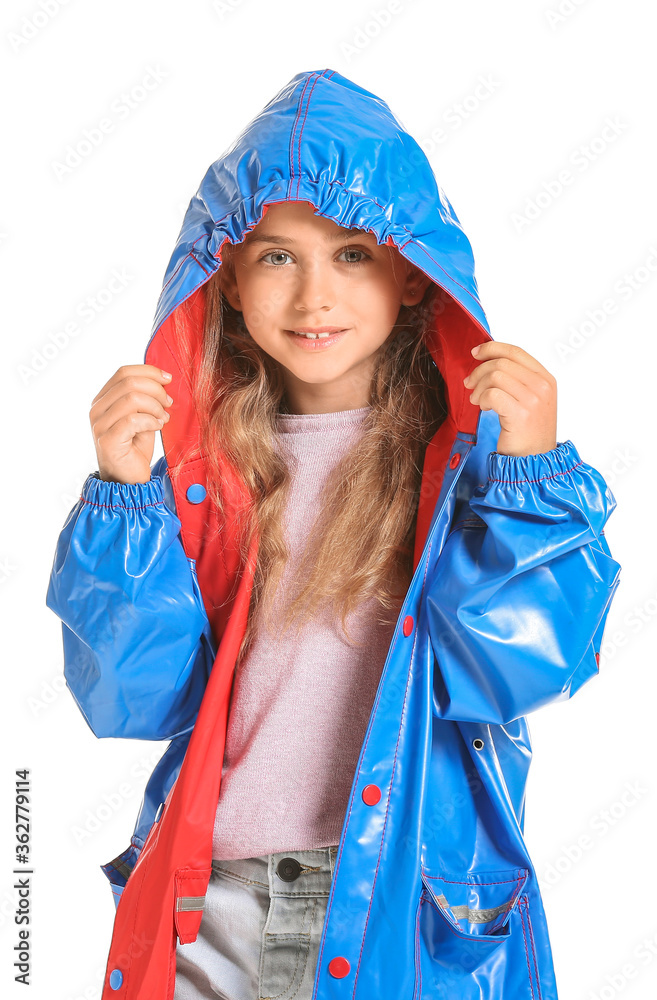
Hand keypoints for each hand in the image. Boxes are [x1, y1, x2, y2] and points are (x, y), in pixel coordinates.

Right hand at [89, 365, 173, 483]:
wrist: (129, 480)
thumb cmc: (136, 449)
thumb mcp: (143, 417)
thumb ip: (146, 398)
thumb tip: (163, 379)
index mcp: (103, 400)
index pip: (123, 372)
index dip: (149, 371)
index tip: (169, 379)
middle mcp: (96, 410)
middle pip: (128, 382)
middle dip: (156, 390)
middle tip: (169, 404)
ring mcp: (99, 425)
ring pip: (131, 398)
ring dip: (155, 406)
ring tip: (164, 418)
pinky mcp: (107, 441)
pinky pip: (132, 420)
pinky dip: (151, 421)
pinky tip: (158, 427)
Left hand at [463, 342, 556, 456]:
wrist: (535, 460)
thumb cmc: (528, 431)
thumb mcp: (530, 399)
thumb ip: (516, 379)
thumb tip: (489, 360)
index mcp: (546, 378)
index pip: (516, 352)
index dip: (492, 348)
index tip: (476, 353)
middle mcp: (543, 386)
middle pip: (502, 363)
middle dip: (479, 371)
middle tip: (469, 384)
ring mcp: (534, 400)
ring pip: (496, 376)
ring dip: (479, 387)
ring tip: (477, 400)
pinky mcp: (521, 414)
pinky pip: (493, 394)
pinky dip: (482, 399)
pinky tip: (484, 408)